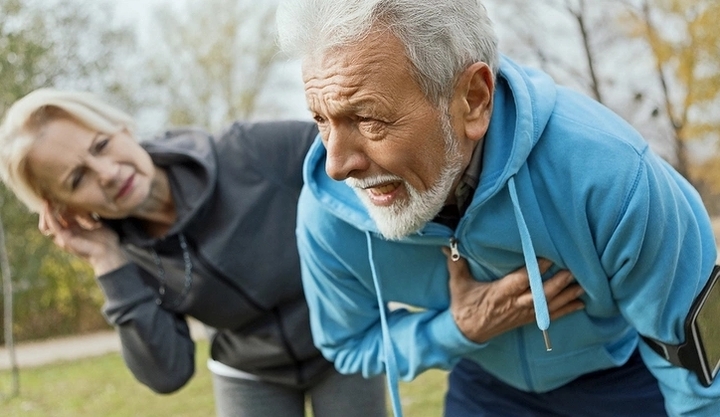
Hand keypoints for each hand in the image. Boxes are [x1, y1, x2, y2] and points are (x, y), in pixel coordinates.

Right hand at [39, 202, 127, 274]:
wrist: (109, 252)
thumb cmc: (106, 239)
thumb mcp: (96, 222)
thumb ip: (89, 215)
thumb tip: (89, 203)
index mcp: (74, 229)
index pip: (62, 215)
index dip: (59, 204)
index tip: (58, 193)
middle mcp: (67, 232)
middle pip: (53, 218)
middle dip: (50, 206)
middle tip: (48, 194)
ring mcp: (64, 236)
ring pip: (49, 222)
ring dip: (46, 210)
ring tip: (46, 199)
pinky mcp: (64, 238)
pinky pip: (53, 225)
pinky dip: (49, 215)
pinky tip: (48, 206)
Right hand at [443, 249, 583, 343]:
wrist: (467, 332)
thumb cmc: (463, 306)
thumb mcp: (458, 284)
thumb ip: (456, 264)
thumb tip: (447, 244)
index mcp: (499, 293)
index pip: (521, 280)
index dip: (535, 270)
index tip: (549, 257)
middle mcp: (514, 304)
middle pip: (540, 294)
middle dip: (558, 283)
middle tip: (572, 270)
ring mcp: (522, 314)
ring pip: (549, 305)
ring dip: (566, 296)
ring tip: (582, 284)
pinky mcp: (526, 320)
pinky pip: (550, 316)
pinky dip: (566, 310)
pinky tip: (580, 303)